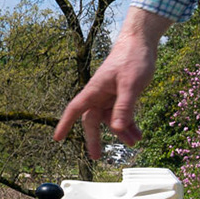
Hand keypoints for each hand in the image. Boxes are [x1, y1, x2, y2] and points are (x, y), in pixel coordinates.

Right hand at [53, 7, 169, 159]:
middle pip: (93, 120)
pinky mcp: (122, 93)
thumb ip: (124, 107)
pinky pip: (122, 113)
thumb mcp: (131, 85)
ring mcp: (111, 94)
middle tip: (97, 156)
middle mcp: (100, 94)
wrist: (142, 42)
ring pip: (111, 118)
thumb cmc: (133, 58)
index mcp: (95, 90)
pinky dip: (129, 123)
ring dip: (120, 131)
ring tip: (134, 142)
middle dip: (95, 138)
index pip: (75, 110)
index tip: (57, 138)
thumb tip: (116, 130)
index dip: (64, 124)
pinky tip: (138, 132)